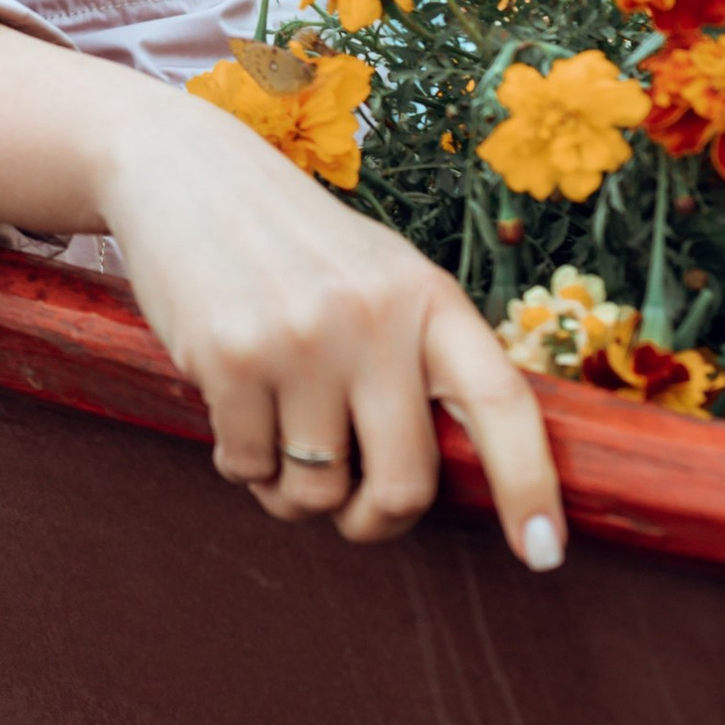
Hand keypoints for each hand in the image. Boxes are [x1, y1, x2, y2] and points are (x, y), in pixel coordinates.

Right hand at [102, 92, 564, 563]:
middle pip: (403, 483)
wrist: (181, 169)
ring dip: (293, 491)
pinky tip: (233, 411)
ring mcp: (300, 339)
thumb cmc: (289, 242)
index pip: (501, 403)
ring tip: (277, 439)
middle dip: (376, 522)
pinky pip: (249, 468)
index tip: (544, 555)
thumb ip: (417, 353)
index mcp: (426, 296)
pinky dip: (242, 463)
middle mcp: (372, 318)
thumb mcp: (375, 275)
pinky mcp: (231, 358)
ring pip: (316, 490)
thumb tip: (450, 472)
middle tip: (354, 515)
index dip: (530, 487)